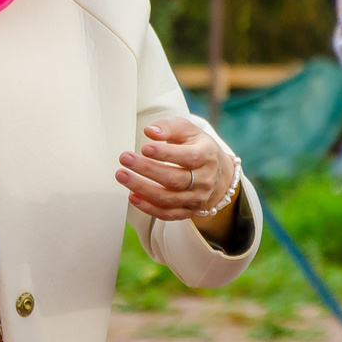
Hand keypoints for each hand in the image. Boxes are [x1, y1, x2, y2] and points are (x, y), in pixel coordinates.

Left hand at [117, 117, 232, 221]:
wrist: (219, 173)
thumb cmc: (198, 147)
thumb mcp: (189, 131)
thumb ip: (169, 127)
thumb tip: (149, 131)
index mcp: (207, 156)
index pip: (188, 157)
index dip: (166, 154)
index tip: (144, 148)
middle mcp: (204, 180)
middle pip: (174, 179)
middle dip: (147, 169)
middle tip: (125, 158)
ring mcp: (197, 198)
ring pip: (168, 198)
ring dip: (142, 188)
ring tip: (122, 176)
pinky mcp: (189, 211)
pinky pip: (168, 214)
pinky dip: (148, 208)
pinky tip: (132, 196)